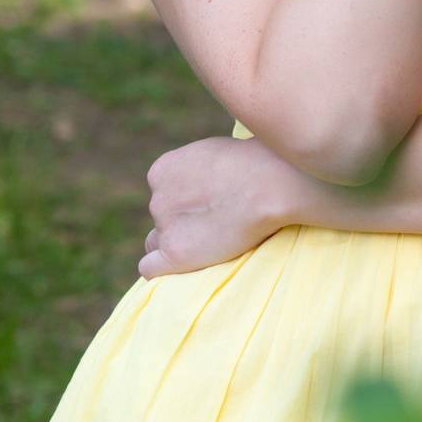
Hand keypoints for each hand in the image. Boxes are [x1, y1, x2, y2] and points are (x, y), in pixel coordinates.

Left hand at [138, 136, 293, 279]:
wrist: (271, 186)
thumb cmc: (258, 163)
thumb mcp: (217, 151)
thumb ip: (200, 168)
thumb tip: (208, 181)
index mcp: (162, 170)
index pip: (163, 193)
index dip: (185, 202)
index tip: (208, 206)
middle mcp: (157, 198)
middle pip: (162, 218)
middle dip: (183, 222)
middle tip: (216, 224)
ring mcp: (165, 227)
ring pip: (158, 242)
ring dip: (177, 244)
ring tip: (209, 245)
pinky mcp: (176, 254)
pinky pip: (150, 268)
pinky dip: (161, 271)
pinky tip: (181, 267)